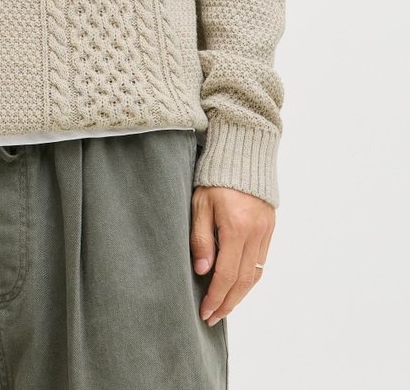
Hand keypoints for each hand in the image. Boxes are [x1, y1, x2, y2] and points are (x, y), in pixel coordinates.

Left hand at [189, 186, 274, 326]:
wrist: (243, 152)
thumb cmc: (215, 176)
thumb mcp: (200, 204)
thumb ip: (201, 238)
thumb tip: (202, 271)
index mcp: (237, 227)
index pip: (227, 274)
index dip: (216, 297)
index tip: (205, 312)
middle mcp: (255, 233)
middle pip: (244, 280)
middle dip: (228, 303)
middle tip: (213, 317)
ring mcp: (265, 231)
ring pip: (255, 274)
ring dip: (240, 294)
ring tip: (224, 306)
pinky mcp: (269, 228)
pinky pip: (261, 261)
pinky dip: (250, 278)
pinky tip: (238, 284)